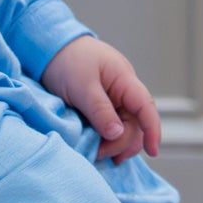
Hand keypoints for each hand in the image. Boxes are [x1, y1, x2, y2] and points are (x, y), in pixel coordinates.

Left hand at [42, 36, 161, 162]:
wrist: (49, 47)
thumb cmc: (67, 60)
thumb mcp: (82, 87)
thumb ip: (100, 110)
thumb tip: (117, 134)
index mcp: (124, 80)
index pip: (146, 107)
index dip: (153, 130)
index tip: (153, 152)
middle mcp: (123, 91)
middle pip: (134, 123)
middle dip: (121, 143)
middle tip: (98, 153)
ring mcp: (112, 99)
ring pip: (123, 128)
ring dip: (114, 144)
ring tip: (98, 154)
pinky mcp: (100, 107)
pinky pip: (110, 126)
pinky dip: (106, 139)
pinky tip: (97, 147)